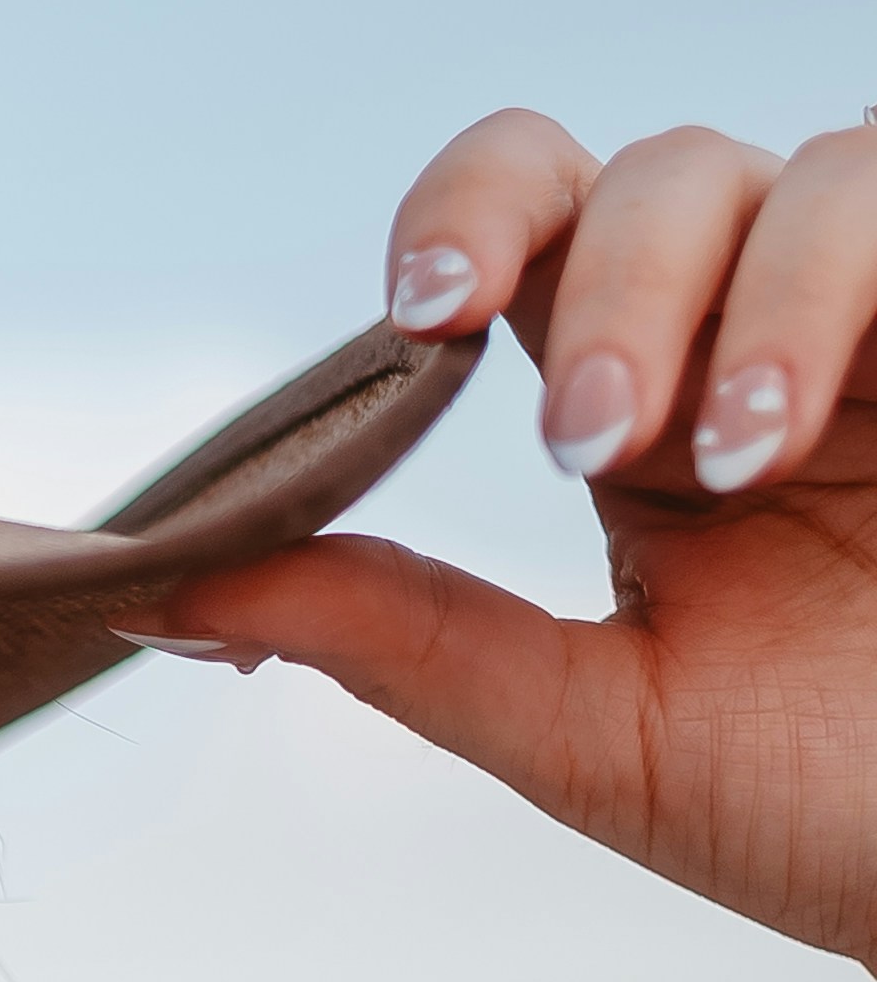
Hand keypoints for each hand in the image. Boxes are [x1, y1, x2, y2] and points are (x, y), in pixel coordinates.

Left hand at [137, 109, 876, 968]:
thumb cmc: (822, 806)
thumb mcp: (590, 733)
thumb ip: (406, 643)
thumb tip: (171, 592)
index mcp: (642, 410)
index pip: (523, 237)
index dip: (463, 226)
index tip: (415, 312)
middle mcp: (757, 334)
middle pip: (644, 177)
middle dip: (594, 279)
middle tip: (574, 438)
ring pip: (792, 175)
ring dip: (732, 302)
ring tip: (723, 462)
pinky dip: (830, 291)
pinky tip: (787, 429)